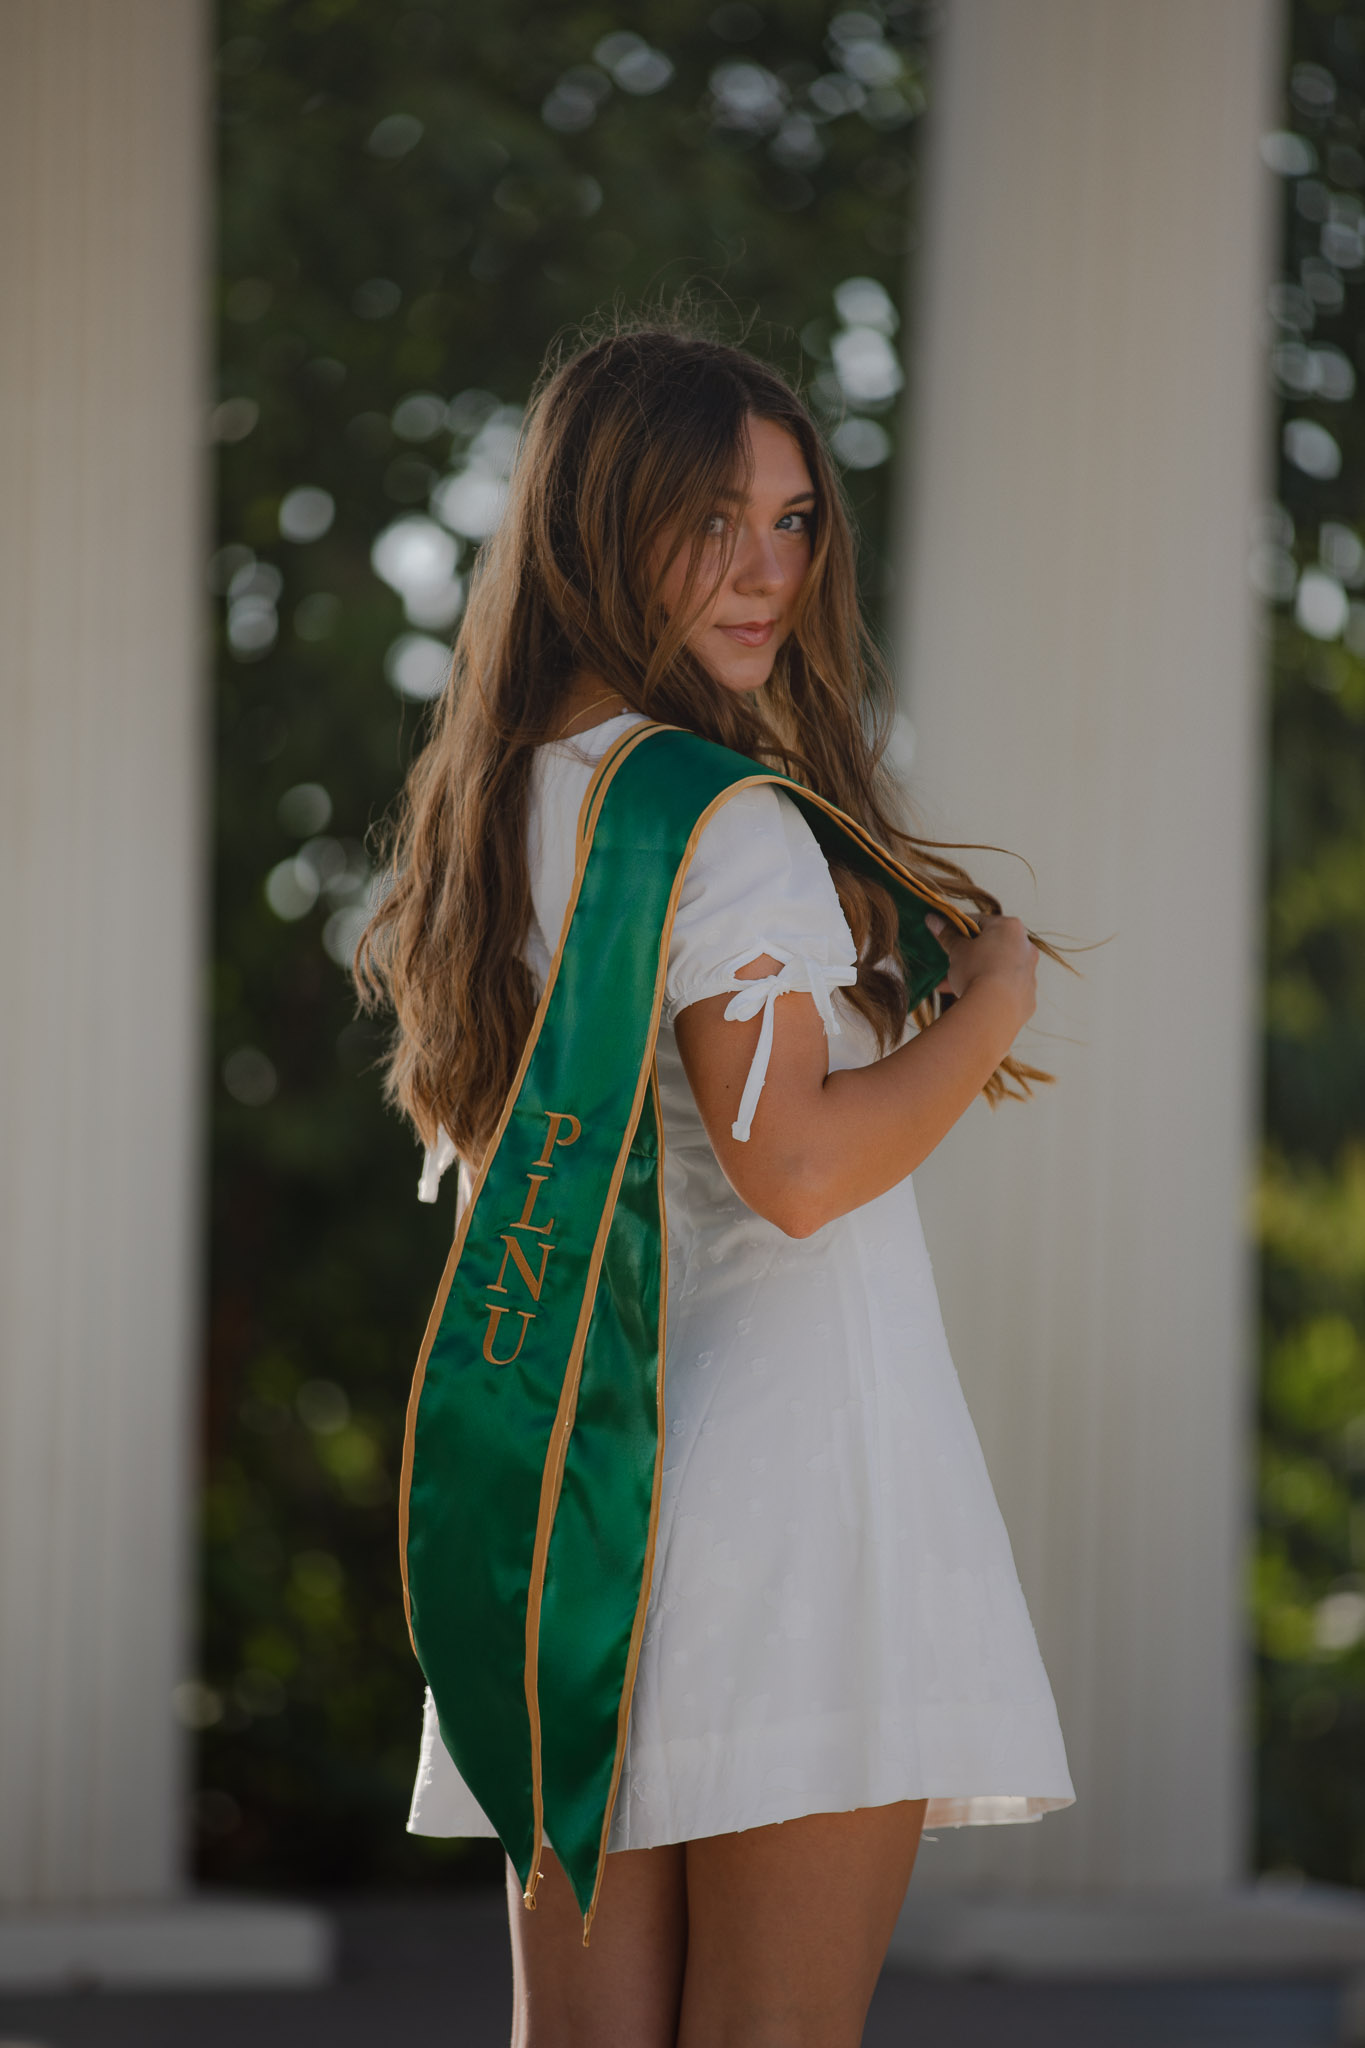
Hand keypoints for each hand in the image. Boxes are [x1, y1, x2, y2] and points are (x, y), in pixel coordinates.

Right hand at [924, 912, 1038, 1025]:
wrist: (994, 1009)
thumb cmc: (976, 970)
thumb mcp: (957, 950)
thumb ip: (947, 934)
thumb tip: (934, 920)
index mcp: (1010, 927)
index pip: (980, 922)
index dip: (960, 929)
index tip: (948, 937)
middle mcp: (1026, 947)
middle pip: (992, 947)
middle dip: (970, 955)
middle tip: (952, 962)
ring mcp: (1030, 973)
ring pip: (999, 969)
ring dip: (977, 974)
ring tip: (952, 984)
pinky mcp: (1028, 997)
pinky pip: (1005, 990)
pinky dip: (990, 992)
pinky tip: (970, 999)